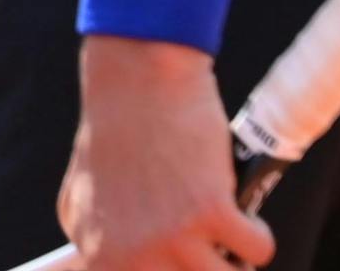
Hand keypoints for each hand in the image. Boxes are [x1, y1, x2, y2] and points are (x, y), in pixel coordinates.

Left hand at [58, 39, 272, 268]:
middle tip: (215, 257)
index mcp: (102, 259)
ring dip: (236, 266)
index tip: (186, 267)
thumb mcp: (82, 202)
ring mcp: (173, 238)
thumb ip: (96, 246)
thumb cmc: (114, 139)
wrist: (136, 86)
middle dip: (207, 270)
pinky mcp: (211, 212)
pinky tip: (245, 218)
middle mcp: (135, 257)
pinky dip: (258, 237)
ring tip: (231, 245)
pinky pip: (257, 250)